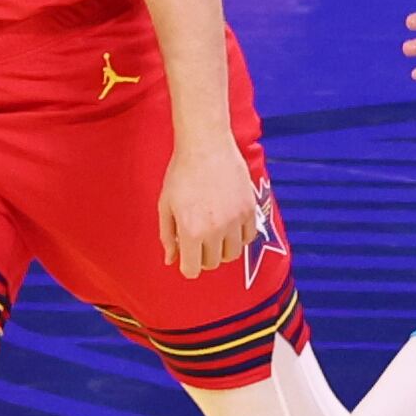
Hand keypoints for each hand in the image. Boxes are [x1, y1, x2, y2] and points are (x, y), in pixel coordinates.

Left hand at [157, 137, 257, 279]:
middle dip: (203, 257)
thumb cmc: (181, 174)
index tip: (186, 258)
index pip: (192, 269)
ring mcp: (235, 221)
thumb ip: (167, 236)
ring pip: (232, 254)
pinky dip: (239, 237)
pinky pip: (248, 238)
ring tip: (214, 233)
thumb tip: (170, 259)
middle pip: (213, 263)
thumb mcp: (165, 205)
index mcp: (191, 231)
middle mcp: (215, 230)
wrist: (206, 146)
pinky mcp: (250, 210)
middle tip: (198, 241)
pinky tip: (229, 226)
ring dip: (222, 249)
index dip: (187, 266)